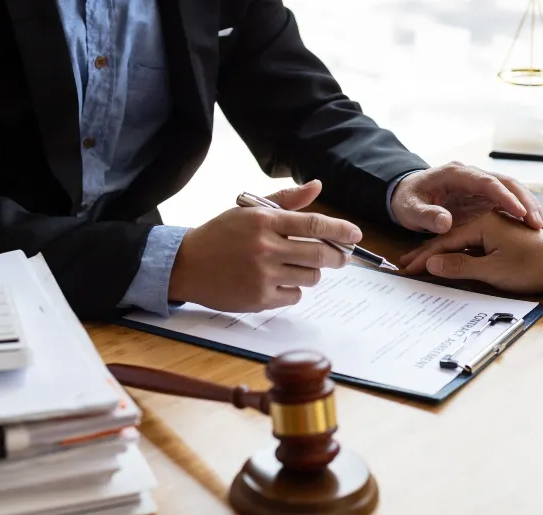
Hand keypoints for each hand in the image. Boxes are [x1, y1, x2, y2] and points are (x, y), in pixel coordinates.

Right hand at [169, 181, 359, 311]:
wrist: (186, 265)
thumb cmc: (221, 235)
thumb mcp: (249, 211)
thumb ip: (285, 200)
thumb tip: (317, 186)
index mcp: (264, 220)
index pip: (314, 223)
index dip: (340, 229)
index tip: (356, 234)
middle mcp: (265, 247)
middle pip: (320, 254)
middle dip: (338, 256)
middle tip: (341, 256)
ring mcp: (262, 275)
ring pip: (310, 277)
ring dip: (312, 273)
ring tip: (298, 267)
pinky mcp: (259, 298)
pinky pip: (294, 296)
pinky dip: (294, 290)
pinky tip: (279, 282)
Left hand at [390, 162, 542, 233]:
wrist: (407, 194)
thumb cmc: (407, 201)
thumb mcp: (411, 210)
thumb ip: (427, 216)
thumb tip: (446, 223)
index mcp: (456, 174)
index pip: (485, 182)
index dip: (504, 197)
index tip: (520, 212)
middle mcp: (472, 175)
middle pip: (506, 183)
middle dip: (524, 201)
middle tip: (538, 223)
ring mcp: (480, 185)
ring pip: (511, 190)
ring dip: (528, 207)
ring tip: (542, 227)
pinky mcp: (484, 196)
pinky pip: (508, 201)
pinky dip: (522, 212)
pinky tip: (534, 227)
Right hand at [400, 212, 542, 293]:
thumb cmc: (534, 266)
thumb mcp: (493, 271)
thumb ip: (460, 267)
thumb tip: (432, 265)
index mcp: (482, 222)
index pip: (445, 242)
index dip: (425, 258)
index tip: (407, 269)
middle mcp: (487, 218)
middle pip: (450, 239)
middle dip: (429, 254)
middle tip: (408, 266)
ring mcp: (496, 226)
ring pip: (461, 240)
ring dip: (443, 253)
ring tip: (424, 264)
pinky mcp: (503, 235)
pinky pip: (473, 243)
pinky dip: (459, 252)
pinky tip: (451, 260)